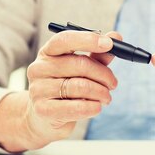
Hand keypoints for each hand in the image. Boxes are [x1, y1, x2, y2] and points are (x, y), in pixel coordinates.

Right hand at [20, 30, 121, 149]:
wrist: (46, 117)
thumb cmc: (67, 87)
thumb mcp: (82, 69)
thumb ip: (98, 54)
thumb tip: (116, 36)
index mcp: (48, 52)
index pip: (65, 39)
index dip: (88, 40)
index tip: (109, 44)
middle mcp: (39, 68)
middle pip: (79, 64)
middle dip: (103, 74)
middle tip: (114, 83)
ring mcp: (38, 89)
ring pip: (80, 86)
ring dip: (101, 92)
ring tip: (106, 97)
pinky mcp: (43, 110)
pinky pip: (76, 107)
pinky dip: (92, 107)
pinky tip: (97, 107)